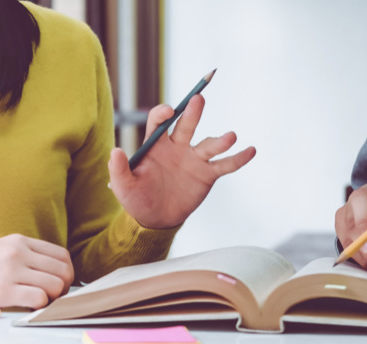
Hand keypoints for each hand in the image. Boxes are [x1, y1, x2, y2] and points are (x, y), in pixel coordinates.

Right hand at [0, 234, 73, 308]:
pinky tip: (29, 305)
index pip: (61, 255)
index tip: (61, 283)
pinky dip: (40, 305)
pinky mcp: (4, 290)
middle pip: (62, 271)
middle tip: (54, 296)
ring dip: (53, 297)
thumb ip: (27, 256)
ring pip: (55, 285)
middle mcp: (18, 252)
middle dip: (64, 287)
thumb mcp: (2, 249)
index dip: (67, 272)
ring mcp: (11, 270)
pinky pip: (39, 298)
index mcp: (19, 241)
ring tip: (40, 301)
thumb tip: (54, 273)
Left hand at [107, 95, 255, 229]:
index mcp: (156, 145)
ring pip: (209, 144)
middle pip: (186, 124)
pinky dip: (238, 159)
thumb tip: (115, 152)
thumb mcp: (123, 187)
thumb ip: (119, 170)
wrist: (155, 220)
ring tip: (231, 136)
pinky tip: (251, 151)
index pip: (159, 122)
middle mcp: (177, 147)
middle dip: (192, 112)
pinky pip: (225, 165)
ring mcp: (194, 159)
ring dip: (221, 140)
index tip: (168, 112)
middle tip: (198, 99)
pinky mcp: (207, 175)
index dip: (163, 114)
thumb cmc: (137, 199)